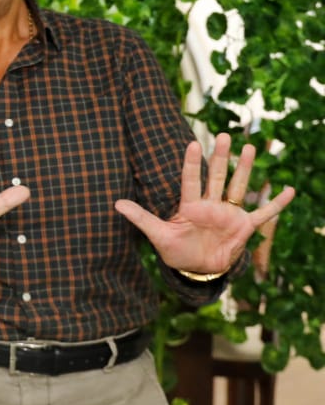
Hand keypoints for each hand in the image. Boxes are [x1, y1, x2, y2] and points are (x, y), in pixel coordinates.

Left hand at [114, 133, 294, 277]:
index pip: (190, 180)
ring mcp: (229, 214)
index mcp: (190, 206)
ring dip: (245, 169)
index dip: (192, 164)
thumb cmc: (176, 251)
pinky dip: (276, 204)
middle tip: (223, 134)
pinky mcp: (244, 227)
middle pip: (216, 177)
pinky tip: (289, 190)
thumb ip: (141, 218)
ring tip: (250, 147)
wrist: (196, 269)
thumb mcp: (158, 236)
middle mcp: (210, 205)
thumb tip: (116, 203)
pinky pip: (263, 214)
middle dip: (220, 157)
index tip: (193, 143)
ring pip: (239, 187)